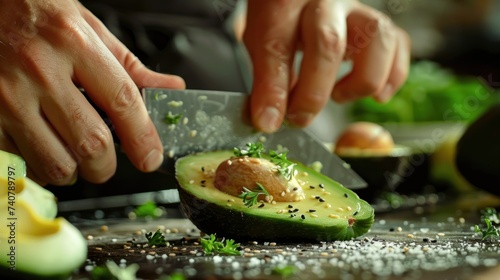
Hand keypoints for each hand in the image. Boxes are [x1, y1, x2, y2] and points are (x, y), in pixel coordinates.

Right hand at [0, 0, 184, 184]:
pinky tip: (44, 148)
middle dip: (106, 165)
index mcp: (73, 42)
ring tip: (74, 158)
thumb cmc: (35, 12)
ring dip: (74, 171)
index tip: (150, 157)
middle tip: (106, 162)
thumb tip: (170, 88)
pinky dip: (40, 166)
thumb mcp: (87, 26)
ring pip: (56, 163)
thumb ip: (129, 65)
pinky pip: (21, 161)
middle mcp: (40, 70)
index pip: (122, 102)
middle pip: (91, 143)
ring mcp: (8, 95)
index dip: (143, 138)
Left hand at [244, 0, 409, 132]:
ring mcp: (357, 10)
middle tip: (300, 117)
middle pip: (327, 42)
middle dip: (313, 92)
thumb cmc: (283, 18)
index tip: (271, 120)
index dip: (273, 89)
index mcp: (285, 5)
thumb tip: (270, 121)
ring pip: (376, 39)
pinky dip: (392, 75)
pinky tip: (376, 94)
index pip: (277, 45)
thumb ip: (267, 79)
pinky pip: (398, 43)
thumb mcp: (262, 42)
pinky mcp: (379, 23)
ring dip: (360, 80)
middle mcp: (325, 1)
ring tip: (339, 95)